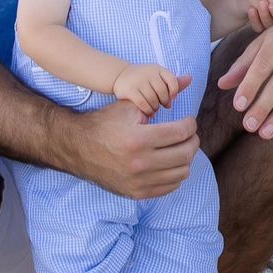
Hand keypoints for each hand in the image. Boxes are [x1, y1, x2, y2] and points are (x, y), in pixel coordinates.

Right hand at [68, 91, 198, 197]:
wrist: (79, 148)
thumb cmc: (106, 123)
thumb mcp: (130, 106)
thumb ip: (159, 96)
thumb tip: (187, 79)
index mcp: (139, 139)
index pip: (181, 133)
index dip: (191, 124)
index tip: (189, 121)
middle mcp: (140, 163)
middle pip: (185, 154)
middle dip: (193, 141)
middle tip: (189, 134)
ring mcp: (139, 181)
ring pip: (181, 172)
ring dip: (186, 158)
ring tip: (179, 147)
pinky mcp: (137, 193)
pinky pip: (170, 186)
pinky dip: (175, 173)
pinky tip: (169, 161)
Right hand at [112, 62, 181, 115]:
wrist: (120, 75)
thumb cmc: (143, 78)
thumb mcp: (157, 76)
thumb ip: (172, 80)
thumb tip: (190, 78)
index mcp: (157, 68)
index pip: (172, 80)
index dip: (174, 91)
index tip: (172, 97)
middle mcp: (148, 73)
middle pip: (162, 91)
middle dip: (165, 101)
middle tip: (164, 106)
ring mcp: (138, 81)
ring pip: (153, 98)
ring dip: (156, 107)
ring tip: (155, 110)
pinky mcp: (130, 90)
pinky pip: (143, 103)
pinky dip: (148, 110)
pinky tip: (149, 112)